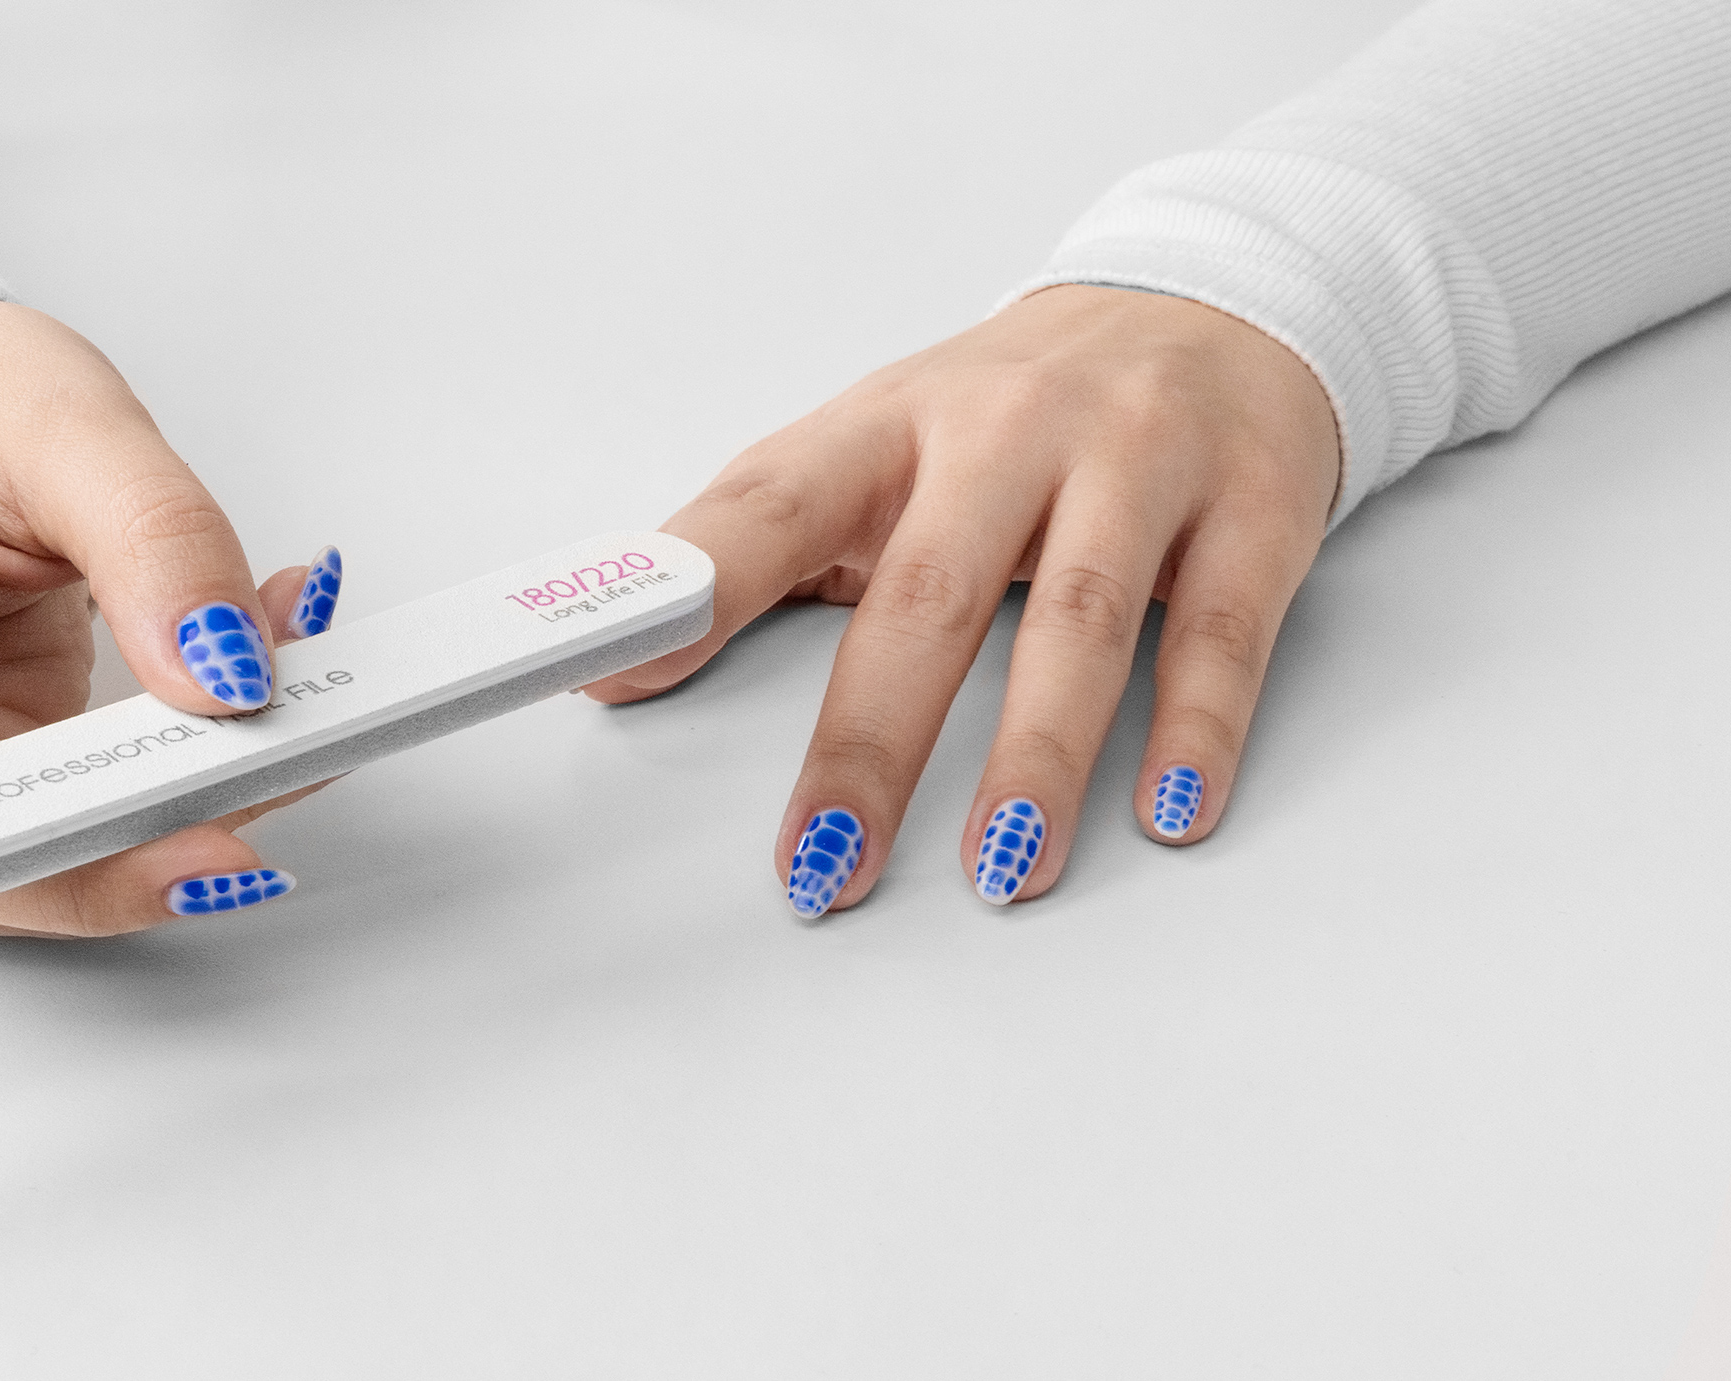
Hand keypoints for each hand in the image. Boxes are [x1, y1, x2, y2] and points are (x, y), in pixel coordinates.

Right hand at [0, 294, 344, 935]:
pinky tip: (224, 707)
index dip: (73, 856)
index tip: (214, 845)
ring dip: (177, 805)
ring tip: (274, 692)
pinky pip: (65, 840)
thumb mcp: (64, 420)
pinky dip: (160, 786)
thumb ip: (157, 541)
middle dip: (160, 825)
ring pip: (44, 873)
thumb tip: (227, 678)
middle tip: (300, 747)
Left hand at [587, 285, 1338, 913]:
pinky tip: (1166, 809)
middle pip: (927, 594)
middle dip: (871, 742)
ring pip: (1078, 619)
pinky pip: (1220, 628)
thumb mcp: (878, 450)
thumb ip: (761, 548)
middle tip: (826, 861)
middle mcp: (1010, 431)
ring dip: (1035, 755)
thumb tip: (624, 666)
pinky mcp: (1252, 505)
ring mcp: (1137, 461)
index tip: (618, 672)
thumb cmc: (1011, 412)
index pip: (772, 501)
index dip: (697, 587)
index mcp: (890, 423)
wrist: (1212, 300)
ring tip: (1000, 866)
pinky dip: (1196, 727)